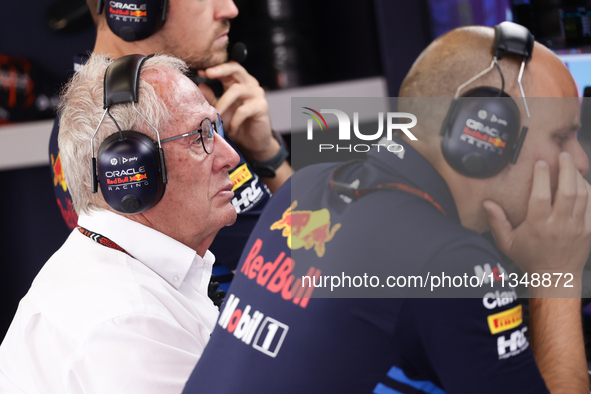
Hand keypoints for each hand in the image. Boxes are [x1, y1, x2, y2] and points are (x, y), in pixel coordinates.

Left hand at [198, 62, 277, 162]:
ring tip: (216, 115)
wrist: (252, 142)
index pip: (228, 68)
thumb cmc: (236, 124)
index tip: (200, 71)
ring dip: (222, 103)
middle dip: (221, 70)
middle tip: (207, 74)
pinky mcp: (262, 106)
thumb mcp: (220, 110)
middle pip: (236, 68)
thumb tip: (200, 85)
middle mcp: (249, 84)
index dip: (214, 67)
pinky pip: (244, 110)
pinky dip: (234, 120)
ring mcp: (257, 94)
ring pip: (237, 90)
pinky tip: (231, 130)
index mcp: (238, 82)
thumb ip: (211, 98)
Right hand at [483, 153, 590, 281]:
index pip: (542, 195)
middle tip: (563, 155)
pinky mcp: (589, 229)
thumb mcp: (506, 242)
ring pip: (583, 195)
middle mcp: (559, 224)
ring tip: (572, 165)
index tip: (540, 163)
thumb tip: (487, 203)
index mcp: (538, 225)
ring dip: (579, 177)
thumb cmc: (529, 258)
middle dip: (567, 169)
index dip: (542, 176)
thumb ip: (496, 221)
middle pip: (568, 191)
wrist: (555, 276)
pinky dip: (589, 191)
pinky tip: (582, 183)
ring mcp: (577, 227)